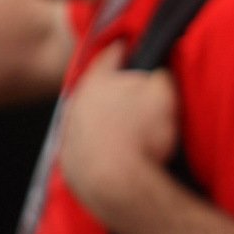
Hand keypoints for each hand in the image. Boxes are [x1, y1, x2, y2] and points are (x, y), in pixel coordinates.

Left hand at [59, 42, 180, 229]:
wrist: (120, 186)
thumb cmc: (144, 136)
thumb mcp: (163, 95)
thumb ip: (160, 76)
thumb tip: (159, 70)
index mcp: (98, 81)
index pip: (109, 56)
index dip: (122, 50)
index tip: (127, 47)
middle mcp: (77, 105)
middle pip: (93, 88)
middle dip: (108, 88)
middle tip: (126, 90)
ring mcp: (70, 136)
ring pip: (84, 119)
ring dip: (99, 119)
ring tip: (120, 127)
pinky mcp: (70, 165)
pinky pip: (83, 149)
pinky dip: (95, 148)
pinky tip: (112, 155)